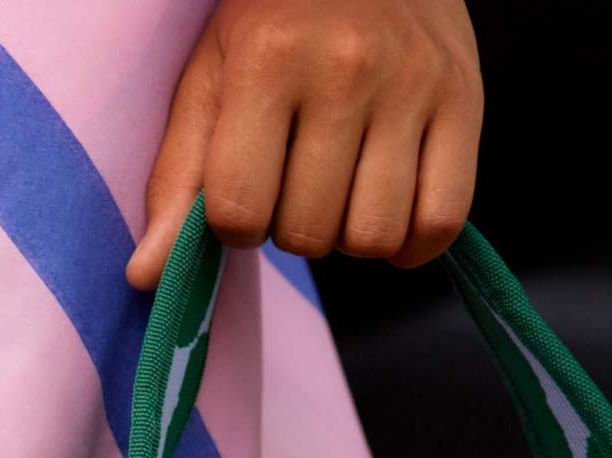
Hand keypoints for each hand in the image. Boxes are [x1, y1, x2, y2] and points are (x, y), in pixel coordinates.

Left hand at [128, 0, 482, 288]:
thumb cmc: (273, 22)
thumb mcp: (210, 79)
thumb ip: (179, 178)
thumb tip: (147, 278)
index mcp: (269, 61)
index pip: (239, 212)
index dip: (234, 223)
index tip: (243, 190)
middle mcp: (347, 69)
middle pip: (309, 233)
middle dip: (292, 225)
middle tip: (296, 178)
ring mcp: (414, 83)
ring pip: (373, 237)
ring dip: (348, 234)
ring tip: (340, 186)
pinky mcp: (465, 99)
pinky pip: (441, 221)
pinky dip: (410, 243)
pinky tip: (389, 211)